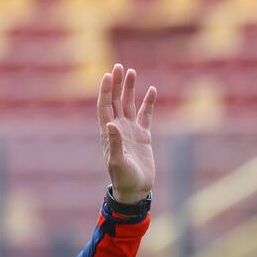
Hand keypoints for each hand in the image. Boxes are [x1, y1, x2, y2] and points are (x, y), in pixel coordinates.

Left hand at [97, 63, 156, 203]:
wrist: (135, 189)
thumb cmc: (123, 178)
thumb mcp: (117, 162)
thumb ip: (115, 143)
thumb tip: (110, 124)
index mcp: (107, 133)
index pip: (104, 107)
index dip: (105, 91)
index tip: (107, 75)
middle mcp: (117, 128)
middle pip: (116, 101)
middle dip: (116, 84)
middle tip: (118, 66)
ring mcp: (130, 131)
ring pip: (129, 105)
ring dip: (129, 89)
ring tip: (131, 72)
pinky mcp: (143, 136)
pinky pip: (146, 115)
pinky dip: (148, 103)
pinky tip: (151, 90)